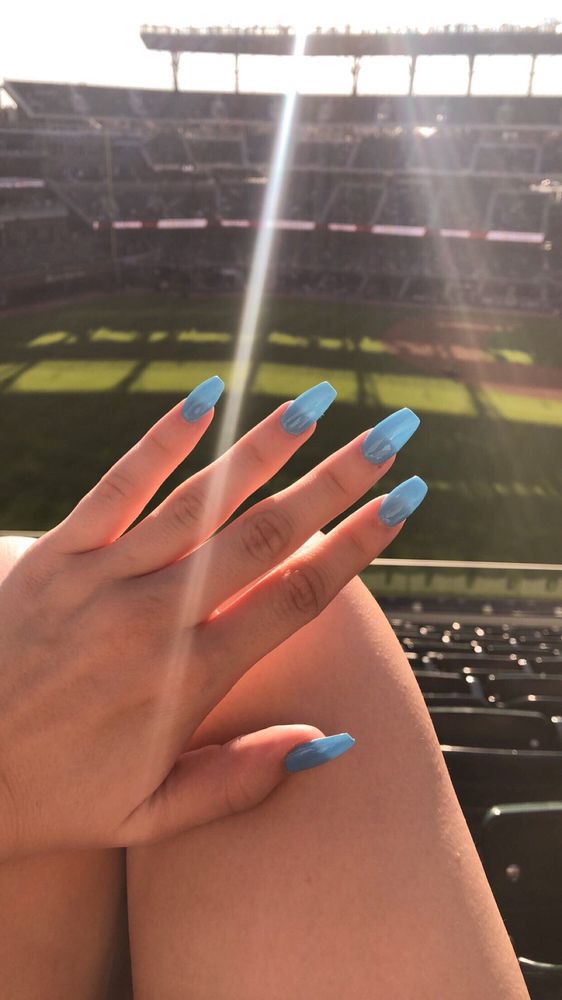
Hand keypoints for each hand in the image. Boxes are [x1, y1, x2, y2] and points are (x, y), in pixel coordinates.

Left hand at [0, 379, 424, 856]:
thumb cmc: (56, 797)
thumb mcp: (152, 816)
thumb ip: (243, 780)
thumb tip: (333, 743)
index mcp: (190, 677)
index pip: (296, 598)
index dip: (357, 546)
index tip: (404, 502)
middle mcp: (158, 618)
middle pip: (265, 536)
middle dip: (335, 482)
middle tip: (389, 435)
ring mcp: (105, 579)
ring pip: (202, 501)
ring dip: (266, 448)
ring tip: (318, 402)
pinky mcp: (56, 555)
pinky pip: (119, 486)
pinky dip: (164, 442)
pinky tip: (206, 398)